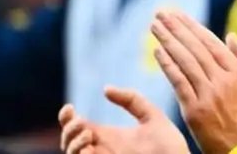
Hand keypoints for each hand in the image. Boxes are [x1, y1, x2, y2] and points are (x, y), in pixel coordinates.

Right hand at [58, 87, 187, 153]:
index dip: (67, 117)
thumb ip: (132, 100)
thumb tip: (105, 89)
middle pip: (69, 141)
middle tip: (79, 121)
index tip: (69, 107)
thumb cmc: (169, 147)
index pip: (78, 127)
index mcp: (108, 136)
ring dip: (73, 143)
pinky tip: (89, 145)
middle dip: (68, 130)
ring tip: (88, 133)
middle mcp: (101, 150)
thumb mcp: (152, 117)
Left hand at [150, 11, 236, 153]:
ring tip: (155, 26)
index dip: (192, 27)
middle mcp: (223, 79)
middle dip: (177, 28)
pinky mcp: (195, 109)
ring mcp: (208, 94)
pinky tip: (158, 52)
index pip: (211, 42)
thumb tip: (230, 35)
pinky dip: (168, 66)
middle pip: (195, 48)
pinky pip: (179, 83)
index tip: (178, 14)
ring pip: (186, 61)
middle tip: (161, 13)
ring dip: (168, 41)